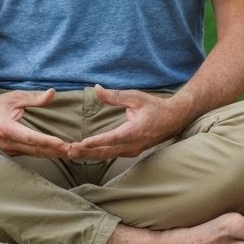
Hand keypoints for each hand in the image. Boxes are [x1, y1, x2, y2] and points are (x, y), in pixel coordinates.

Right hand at [0, 88, 70, 157]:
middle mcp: (8, 143)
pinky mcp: (12, 152)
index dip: (48, 141)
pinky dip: (45, 153)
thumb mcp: (16, 96)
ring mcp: (9, 150)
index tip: (63, 144)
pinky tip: (58, 152)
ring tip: (70, 153)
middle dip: (56, 151)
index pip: (31, 137)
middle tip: (74, 150)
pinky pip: (31, 154)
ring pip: (34, 154)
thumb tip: (53, 93)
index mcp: (7, 128)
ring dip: (53, 154)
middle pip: (36, 150)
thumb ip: (35, 97)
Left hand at [66, 85, 186, 159]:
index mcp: (134, 131)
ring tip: (72, 154)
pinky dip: (98, 154)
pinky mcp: (132, 151)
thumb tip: (96, 88)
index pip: (111, 138)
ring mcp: (133, 150)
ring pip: (108, 155)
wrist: (174, 119)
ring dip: (90, 155)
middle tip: (69, 151)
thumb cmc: (155, 106)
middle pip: (106, 152)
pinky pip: (112, 155)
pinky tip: (86, 154)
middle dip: (86, 152)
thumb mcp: (136, 97)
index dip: (96, 141)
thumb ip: (115, 96)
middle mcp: (132, 145)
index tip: (81, 143)